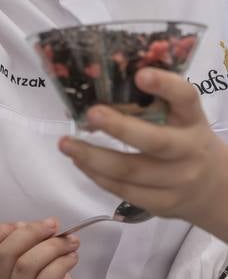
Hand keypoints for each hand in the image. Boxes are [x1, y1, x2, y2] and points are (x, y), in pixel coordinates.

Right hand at [0, 220, 85, 278]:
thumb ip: (32, 248)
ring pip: (25, 266)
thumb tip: (36, 225)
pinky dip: (60, 263)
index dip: (3, 230)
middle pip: (4, 253)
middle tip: (51, 226)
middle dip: (31, 232)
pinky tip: (71, 259)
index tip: (25, 223)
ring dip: (51, 246)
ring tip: (69, 243)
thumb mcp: (39, 269)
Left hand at [61, 68, 227, 235]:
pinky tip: (80, 162)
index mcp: (192, 119)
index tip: (140, 75)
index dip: (165, 86)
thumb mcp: (180, 118)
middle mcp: (189, 149)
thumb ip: (151, 102)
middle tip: (90, 114)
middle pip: (155, 141)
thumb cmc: (184, 140)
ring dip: (93, 157)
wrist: (215, 188)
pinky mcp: (164, 203)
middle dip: (119, 127)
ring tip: (66, 144)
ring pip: (131, 171)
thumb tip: (96, 81)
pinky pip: (125, 191)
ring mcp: (178, 180)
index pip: (186, 98)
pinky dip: (98, 176)